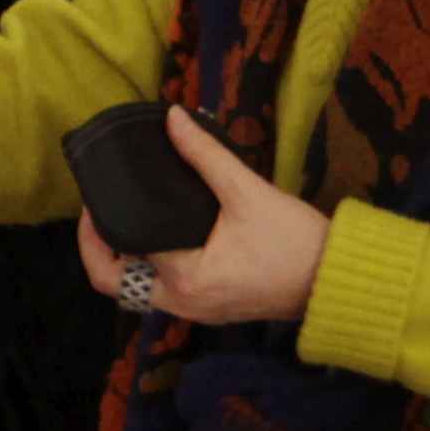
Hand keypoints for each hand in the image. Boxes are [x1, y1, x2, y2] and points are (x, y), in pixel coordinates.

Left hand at [70, 109, 326, 325]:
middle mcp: (182, 304)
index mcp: (183, 279)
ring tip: (125, 216)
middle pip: (116, 284)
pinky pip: (164, 292)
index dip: (96, 227)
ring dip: (126, 259)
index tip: (93, 195)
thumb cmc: (295, 240)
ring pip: (139, 291)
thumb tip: (174, 118)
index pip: (117, 259)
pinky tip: (157, 235)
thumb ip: (206, 154)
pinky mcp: (210, 310)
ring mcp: (196, 312)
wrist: (335, 279)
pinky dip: (150, 268)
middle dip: (99, 249)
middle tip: (98, 211)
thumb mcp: (248, 191)